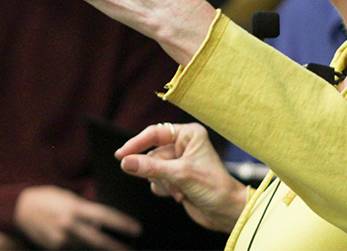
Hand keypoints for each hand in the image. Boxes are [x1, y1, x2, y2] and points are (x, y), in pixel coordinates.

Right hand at [13, 185, 140, 248]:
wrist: (22, 208)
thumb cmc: (50, 199)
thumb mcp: (70, 199)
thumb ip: (86, 213)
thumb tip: (100, 227)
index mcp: (75, 208)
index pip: (105, 216)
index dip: (122, 224)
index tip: (136, 230)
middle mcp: (69, 225)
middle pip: (98, 241)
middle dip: (116, 247)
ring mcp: (61, 240)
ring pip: (88, 249)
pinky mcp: (54, 249)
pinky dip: (85, 250)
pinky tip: (95, 250)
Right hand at [115, 122, 246, 232]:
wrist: (226, 211)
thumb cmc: (213, 187)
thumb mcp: (179, 175)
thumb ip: (150, 167)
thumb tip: (125, 162)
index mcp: (189, 134)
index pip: (155, 133)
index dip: (136, 143)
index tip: (121, 155)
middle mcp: (183, 145)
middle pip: (152, 154)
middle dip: (158, 171)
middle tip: (169, 181)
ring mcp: (179, 162)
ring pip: (152, 169)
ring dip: (162, 183)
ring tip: (179, 189)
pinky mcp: (176, 177)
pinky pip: (156, 180)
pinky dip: (164, 189)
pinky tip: (180, 195)